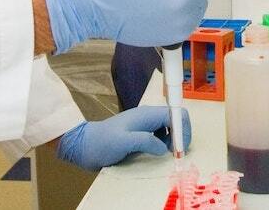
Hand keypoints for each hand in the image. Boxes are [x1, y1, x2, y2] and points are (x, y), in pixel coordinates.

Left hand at [56, 106, 191, 170]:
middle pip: (175, 120)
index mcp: (146, 115)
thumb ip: (145, 141)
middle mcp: (148, 117)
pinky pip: (159, 136)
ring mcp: (144, 125)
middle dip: (180, 136)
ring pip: (169, 129)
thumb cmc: (102, 142)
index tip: (179, 148)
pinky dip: (163, 144)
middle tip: (174, 154)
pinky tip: (156, 153)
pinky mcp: (140, 134)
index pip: (176, 114)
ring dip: (172, 141)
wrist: (84, 145)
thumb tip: (164, 147)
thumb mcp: (124, 142)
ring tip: (165, 155)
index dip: (184, 130)